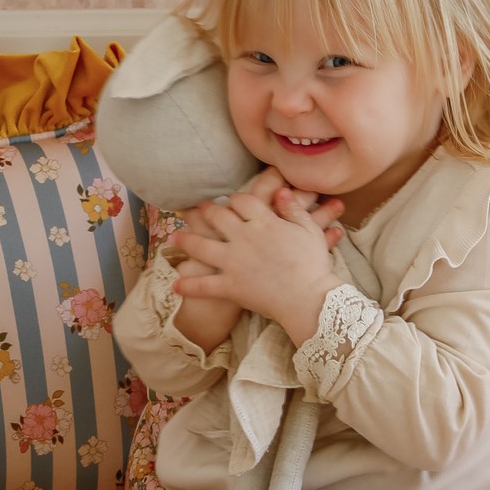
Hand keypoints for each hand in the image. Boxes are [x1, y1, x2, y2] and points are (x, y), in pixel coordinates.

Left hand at [170, 168, 342, 345]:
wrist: (309, 298)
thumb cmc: (314, 264)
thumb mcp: (309, 231)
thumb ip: (293, 209)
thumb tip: (281, 192)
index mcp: (263, 221)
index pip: (242, 201)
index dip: (235, 199)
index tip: (231, 201)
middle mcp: (243, 237)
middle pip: (218, 218)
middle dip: (206, 212)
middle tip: (197, 210)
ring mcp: (233, 262)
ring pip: (202, 247)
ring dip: (187, 240)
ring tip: (175, 237)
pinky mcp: (230, 285)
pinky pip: (204, 284)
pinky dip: (189, 285)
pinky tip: (176, 285)